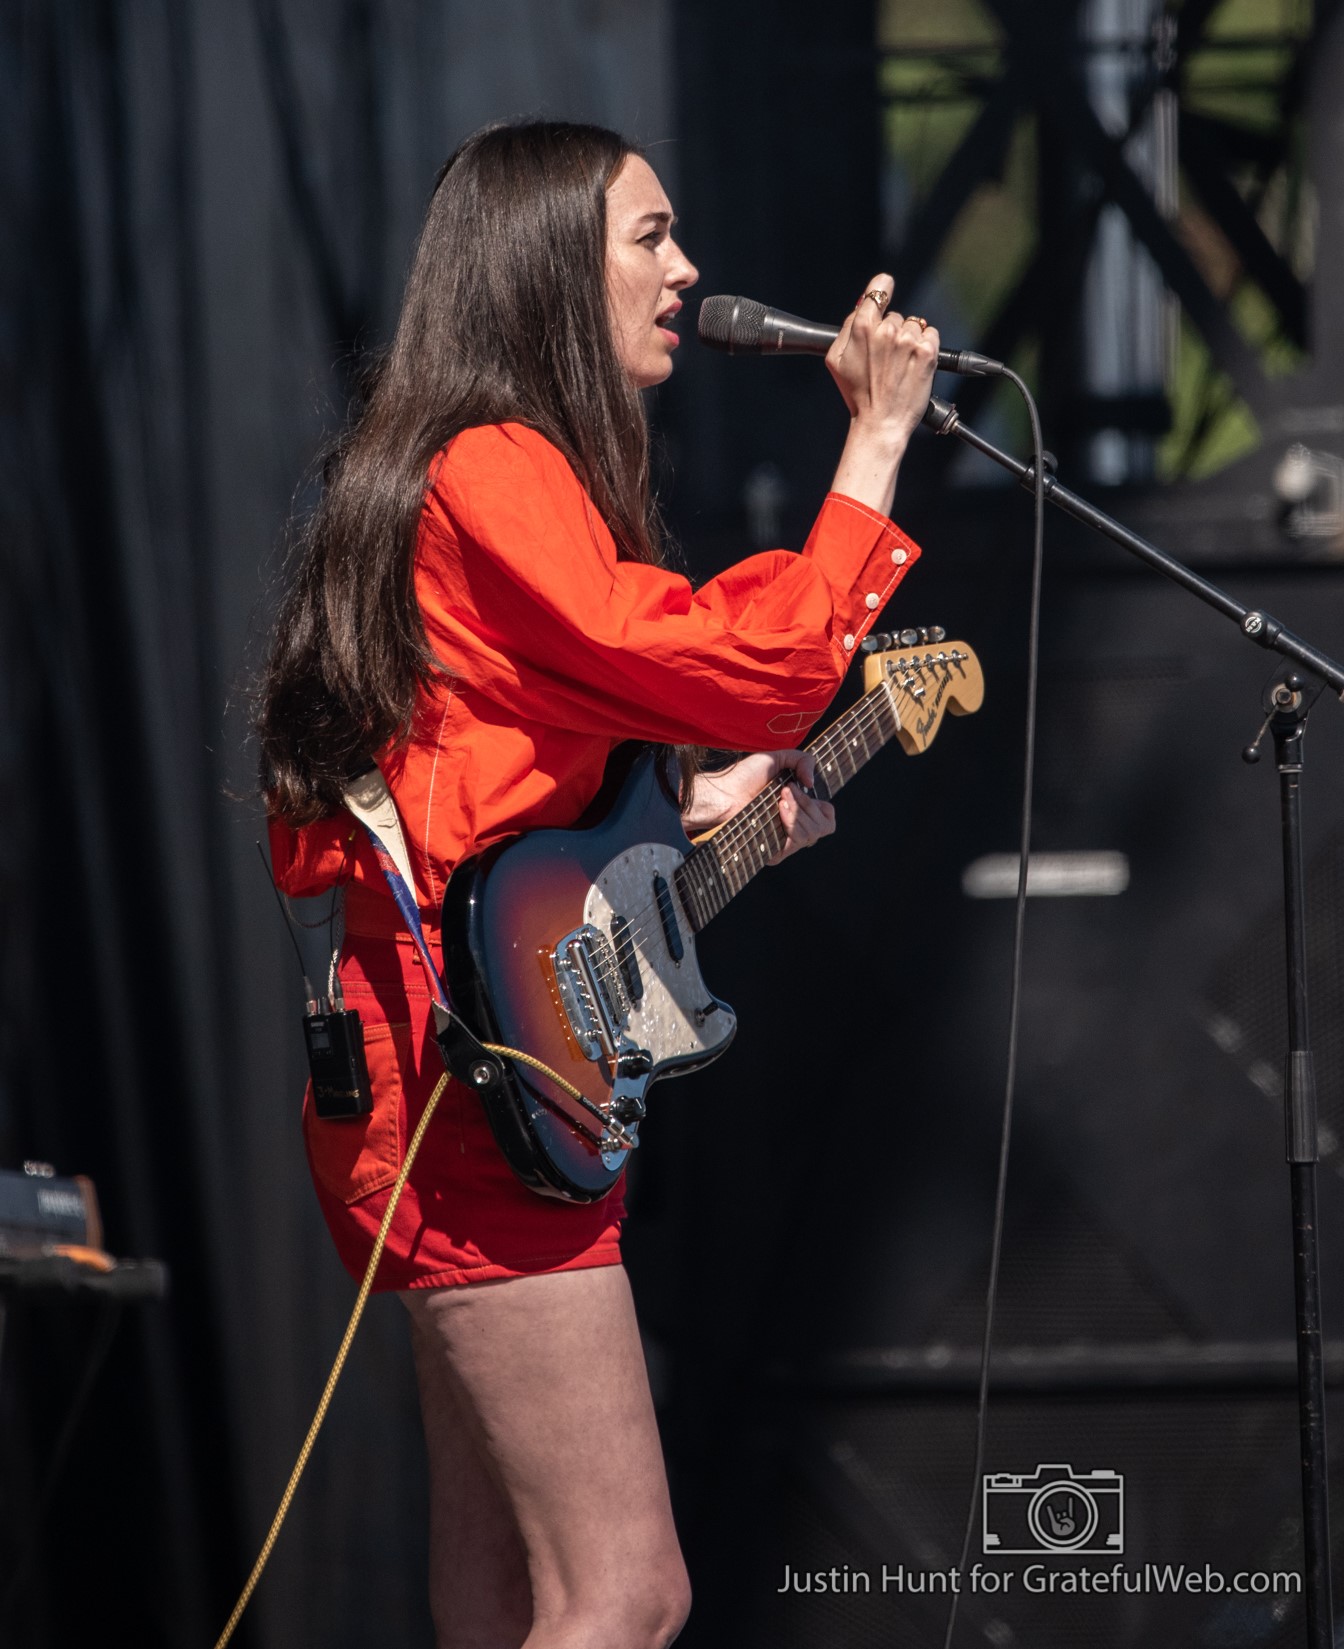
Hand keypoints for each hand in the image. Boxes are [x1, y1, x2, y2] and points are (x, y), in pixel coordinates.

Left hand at [683, 750, 835, 864]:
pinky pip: (797, 843)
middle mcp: (795, 827)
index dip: (820, 803)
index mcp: (800, 810)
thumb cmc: (746, 776)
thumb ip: (804, 760)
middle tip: (785, 791)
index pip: (828, 816)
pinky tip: (778, 809)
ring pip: (812, 835)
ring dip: (798, 812)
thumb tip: (813, 783)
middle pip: (824, 827)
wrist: (725, 791)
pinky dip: (792, 822)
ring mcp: (785, 841)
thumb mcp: (779, 758)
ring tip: (779, 799)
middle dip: (807, 804)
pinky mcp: (774, 851)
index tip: (800, 788)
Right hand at [826, 275, 939, 517]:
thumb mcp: (836, 360)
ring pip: (914, 325)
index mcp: (863, 327)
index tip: (885, 291)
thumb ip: (847, 327)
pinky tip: (914, 365)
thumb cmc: (857, 394)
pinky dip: (925, 346)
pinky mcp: (927, 353)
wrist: (880, 423)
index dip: (882, 289)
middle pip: (895, 315)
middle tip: (885, 359)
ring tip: (900, 366)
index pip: (879, 287)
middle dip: (891, 331)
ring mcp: (909, 341)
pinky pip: (930, 334)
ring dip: (909, 340)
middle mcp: (888, 330)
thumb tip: (862, 305)